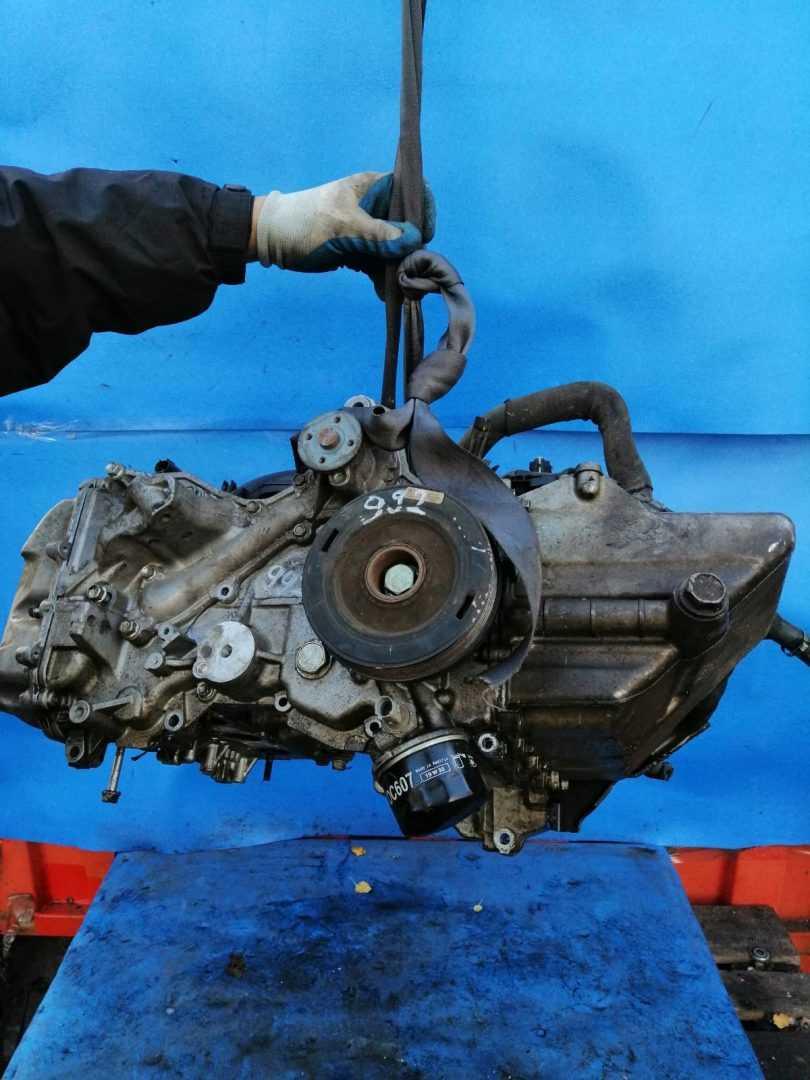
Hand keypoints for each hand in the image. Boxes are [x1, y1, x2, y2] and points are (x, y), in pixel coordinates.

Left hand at [253, 172, 434, 276]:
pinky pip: (379, 264)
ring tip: (398, 289)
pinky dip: (382, 278)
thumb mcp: (343, 227)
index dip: (423, 213)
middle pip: (409, 226)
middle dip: (412, 250)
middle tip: (410, 272)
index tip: (422, 239)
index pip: (413, 192)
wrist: (273, 241)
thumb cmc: (305, 222)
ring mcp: (369, 230)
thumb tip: (414, 241)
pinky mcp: (360, 250)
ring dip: (398, 269)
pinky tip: (383, 293)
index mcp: (375, 187)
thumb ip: (379, 235)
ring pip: (395, 249)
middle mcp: (377, 207)